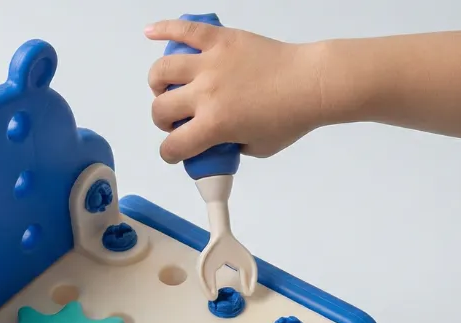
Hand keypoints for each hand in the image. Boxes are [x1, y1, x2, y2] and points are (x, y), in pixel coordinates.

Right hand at [145, 19, 325, 162]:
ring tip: (166, 86)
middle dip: (163, 120)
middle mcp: (205, 94)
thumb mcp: (255, 148)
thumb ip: (230, 144)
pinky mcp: (220, 39)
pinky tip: (150, 32)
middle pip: (161, 109)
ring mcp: (210, 64)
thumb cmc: (289, 119)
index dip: (170, 154)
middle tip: (177, 118)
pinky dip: (163, 28)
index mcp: (214, 126)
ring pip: (163, 70)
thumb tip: (219, 137)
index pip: (173, 146)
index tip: (176, 152)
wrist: (310, 83)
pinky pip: (185, 30)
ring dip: (158, 83)